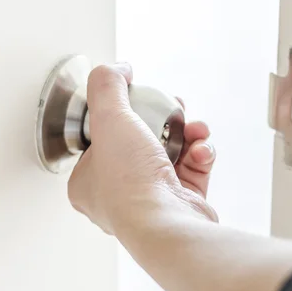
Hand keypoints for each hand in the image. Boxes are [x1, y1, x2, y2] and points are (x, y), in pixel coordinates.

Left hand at [68, 62, 217, 234]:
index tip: (140, 99)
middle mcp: (117, 195)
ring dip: (188, 134)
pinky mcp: (181, 204)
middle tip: (175, 107)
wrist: (168, 222)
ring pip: (171, 154)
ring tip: (195, 128)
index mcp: (88, 182)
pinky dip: (201, 156)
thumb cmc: (130, 182)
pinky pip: (193, 170)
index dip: (123, 114)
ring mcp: (151, 201)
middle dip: (164, 120)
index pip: (102, 139)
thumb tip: (118, 68)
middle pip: (141, 143)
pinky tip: (203, 151)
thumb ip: (106, 84)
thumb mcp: (108, 117)